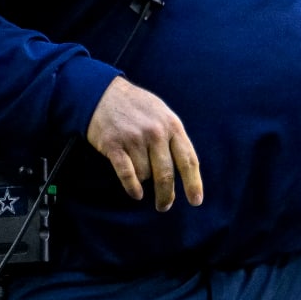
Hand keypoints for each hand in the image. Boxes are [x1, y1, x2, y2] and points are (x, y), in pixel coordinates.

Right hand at [86, 76, 203, 209]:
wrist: (105, 93)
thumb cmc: (138, 107)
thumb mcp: (163, 114)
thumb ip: (173, 138)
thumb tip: (184, 170)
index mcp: (172, 125)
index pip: (188, 159)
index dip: (193, 183)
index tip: (196, 201)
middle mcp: (156, 133)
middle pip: (166, 174)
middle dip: (166, 194)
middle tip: (164, 206)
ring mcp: (135, 139)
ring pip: (145, 174)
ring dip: (143, 179)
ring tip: (138, 168)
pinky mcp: (114, 145)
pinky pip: (127, 174)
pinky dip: (131, 187)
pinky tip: (135, 193)